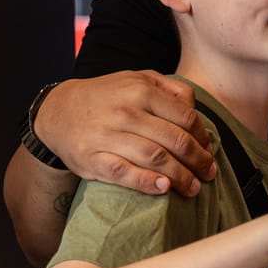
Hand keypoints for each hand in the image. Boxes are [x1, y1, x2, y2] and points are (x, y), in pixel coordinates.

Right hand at [33, 71, 217, 196]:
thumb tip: (195, 110)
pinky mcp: (92, 159)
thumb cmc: (107, 96)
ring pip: (155, 158)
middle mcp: (126, 112)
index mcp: (141, 90)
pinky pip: (124, 174)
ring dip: (180, 176)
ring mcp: (107, 136)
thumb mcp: (137, 79)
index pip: (185, 117)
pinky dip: (148, 182)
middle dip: (198, 161)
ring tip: (194, 188)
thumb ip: (170, 89)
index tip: (208, 150)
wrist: (59, 110)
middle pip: (175, 140)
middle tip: (208, 173)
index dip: (202, 137)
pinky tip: (164, 188)